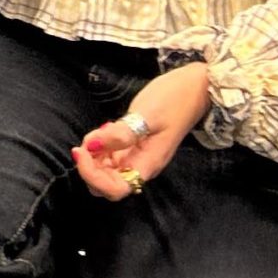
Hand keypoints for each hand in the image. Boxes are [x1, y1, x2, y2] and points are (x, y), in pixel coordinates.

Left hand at [75, 60, 211, 201]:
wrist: (195, 88)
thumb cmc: (175, 99)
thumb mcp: (147, 114)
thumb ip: (121, 134)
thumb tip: (92, 147)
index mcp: (148, 164)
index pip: (115, 189)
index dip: (93, 178)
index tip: (83, 152)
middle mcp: (141, 166)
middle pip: (106, 185)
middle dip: (89, 167)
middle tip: (87, 142)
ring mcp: (136, 158)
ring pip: (104, 172)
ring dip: (92, 157)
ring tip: (97, 133)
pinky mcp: (132, 148)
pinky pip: (109, 158)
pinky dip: (98, 148)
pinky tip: (103, 132)